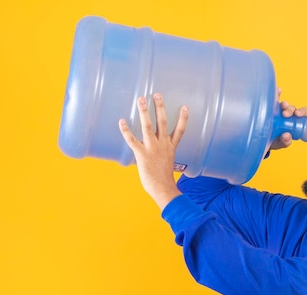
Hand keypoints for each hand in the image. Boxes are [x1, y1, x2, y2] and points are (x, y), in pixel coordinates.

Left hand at [119, 93, 189, 209]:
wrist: (163, 188)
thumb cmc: (164, 180)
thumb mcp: (167, 164)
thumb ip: (162, 156)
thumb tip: (157, 156)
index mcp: (170, 147)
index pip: (180, 130)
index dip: (183, 118)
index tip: (185, 107)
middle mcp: (163, 145)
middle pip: (163, 122)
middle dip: (160, 107)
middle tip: (157, 94)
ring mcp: (152, 148)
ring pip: (148, 126)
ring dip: (145, 112)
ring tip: (141, 99)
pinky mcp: (142, 154)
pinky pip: (132, 140)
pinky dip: (126, 131)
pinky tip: (121, 121)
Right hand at [269, 89, 306, 150]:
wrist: (260, 139)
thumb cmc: (273, 141)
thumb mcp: (279, 143)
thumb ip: (284, 142)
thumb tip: (287, 136)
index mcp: (294, 122)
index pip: (302, 114)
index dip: (302, 112)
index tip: (297, 115)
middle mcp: (288, 114)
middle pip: (293, 108)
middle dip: (291, 109)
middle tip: (285, 114)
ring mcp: (279, 110)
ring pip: (285, 104)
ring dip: (285, 104)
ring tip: (282, 106)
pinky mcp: (270, 106)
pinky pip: (274, 97)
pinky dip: (277, 93)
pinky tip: (279, 90)